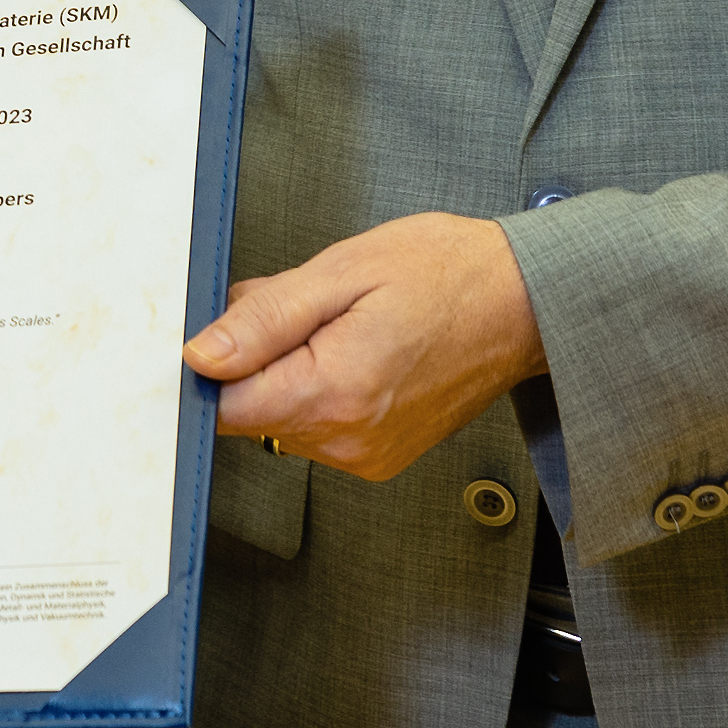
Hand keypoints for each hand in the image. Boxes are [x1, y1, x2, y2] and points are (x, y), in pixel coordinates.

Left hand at [185, 212, 546, 480]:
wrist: (524, 300)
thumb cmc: (446, 273)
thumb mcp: (341, 272)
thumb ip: (264, 318)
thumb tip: (202, 353)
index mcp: (336, 394)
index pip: (223, 406)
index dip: (211, 362)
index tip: (227, 325)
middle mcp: (349, 440)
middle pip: (250, 411)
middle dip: (255, 355)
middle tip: (305, 305)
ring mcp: (366, 454)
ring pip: (281, 417)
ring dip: (288, 368)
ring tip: (340, 322)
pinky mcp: (378, 455)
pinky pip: (317, 424)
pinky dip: (318, 385)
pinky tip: (353, 347)